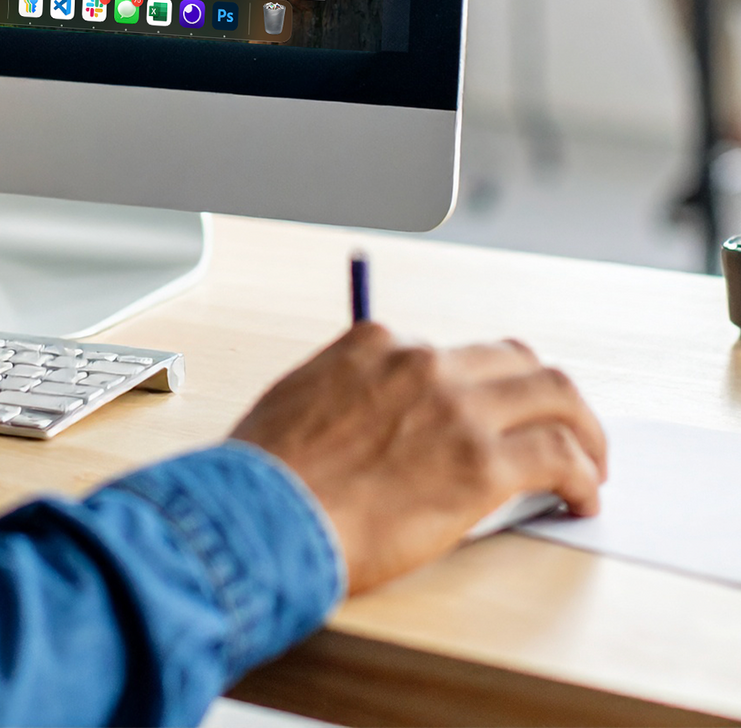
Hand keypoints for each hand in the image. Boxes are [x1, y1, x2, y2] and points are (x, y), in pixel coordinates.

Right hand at [231, 322, 605, 593]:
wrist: (263, 511)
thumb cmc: (267, 471)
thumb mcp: (297, 400)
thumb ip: (344, 391)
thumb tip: (369, 413)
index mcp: (374, 343)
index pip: (453, 352)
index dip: (480, 390)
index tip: (489, 420)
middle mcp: (422, 363)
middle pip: (516, 360)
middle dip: (546, 396)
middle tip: (562, 431)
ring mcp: (456, 409)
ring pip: (556, 395)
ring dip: (584, 430)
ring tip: (590, 466)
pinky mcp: (481, 464)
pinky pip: (562, 457)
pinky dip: (584, 478)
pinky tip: (580, 502)